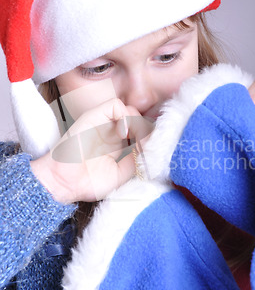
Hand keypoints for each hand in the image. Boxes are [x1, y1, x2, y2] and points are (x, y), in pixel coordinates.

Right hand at [31, 98, 153, 203]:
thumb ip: (140, 158)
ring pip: (132, 110)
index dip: (153, 139)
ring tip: (137, 143)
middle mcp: (114, 130)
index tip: (154, 154)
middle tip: (147, 149)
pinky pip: (116, 105)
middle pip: (142, 120)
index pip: (145, 131)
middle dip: (149, 133)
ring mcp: (104, 123)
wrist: (64, 184)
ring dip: (140, 126)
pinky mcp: (94, 116)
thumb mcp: (124, 173)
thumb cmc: (89, 182)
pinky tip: (123, 134)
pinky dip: (125, 116)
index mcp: (121, 143)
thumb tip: (156, 147)